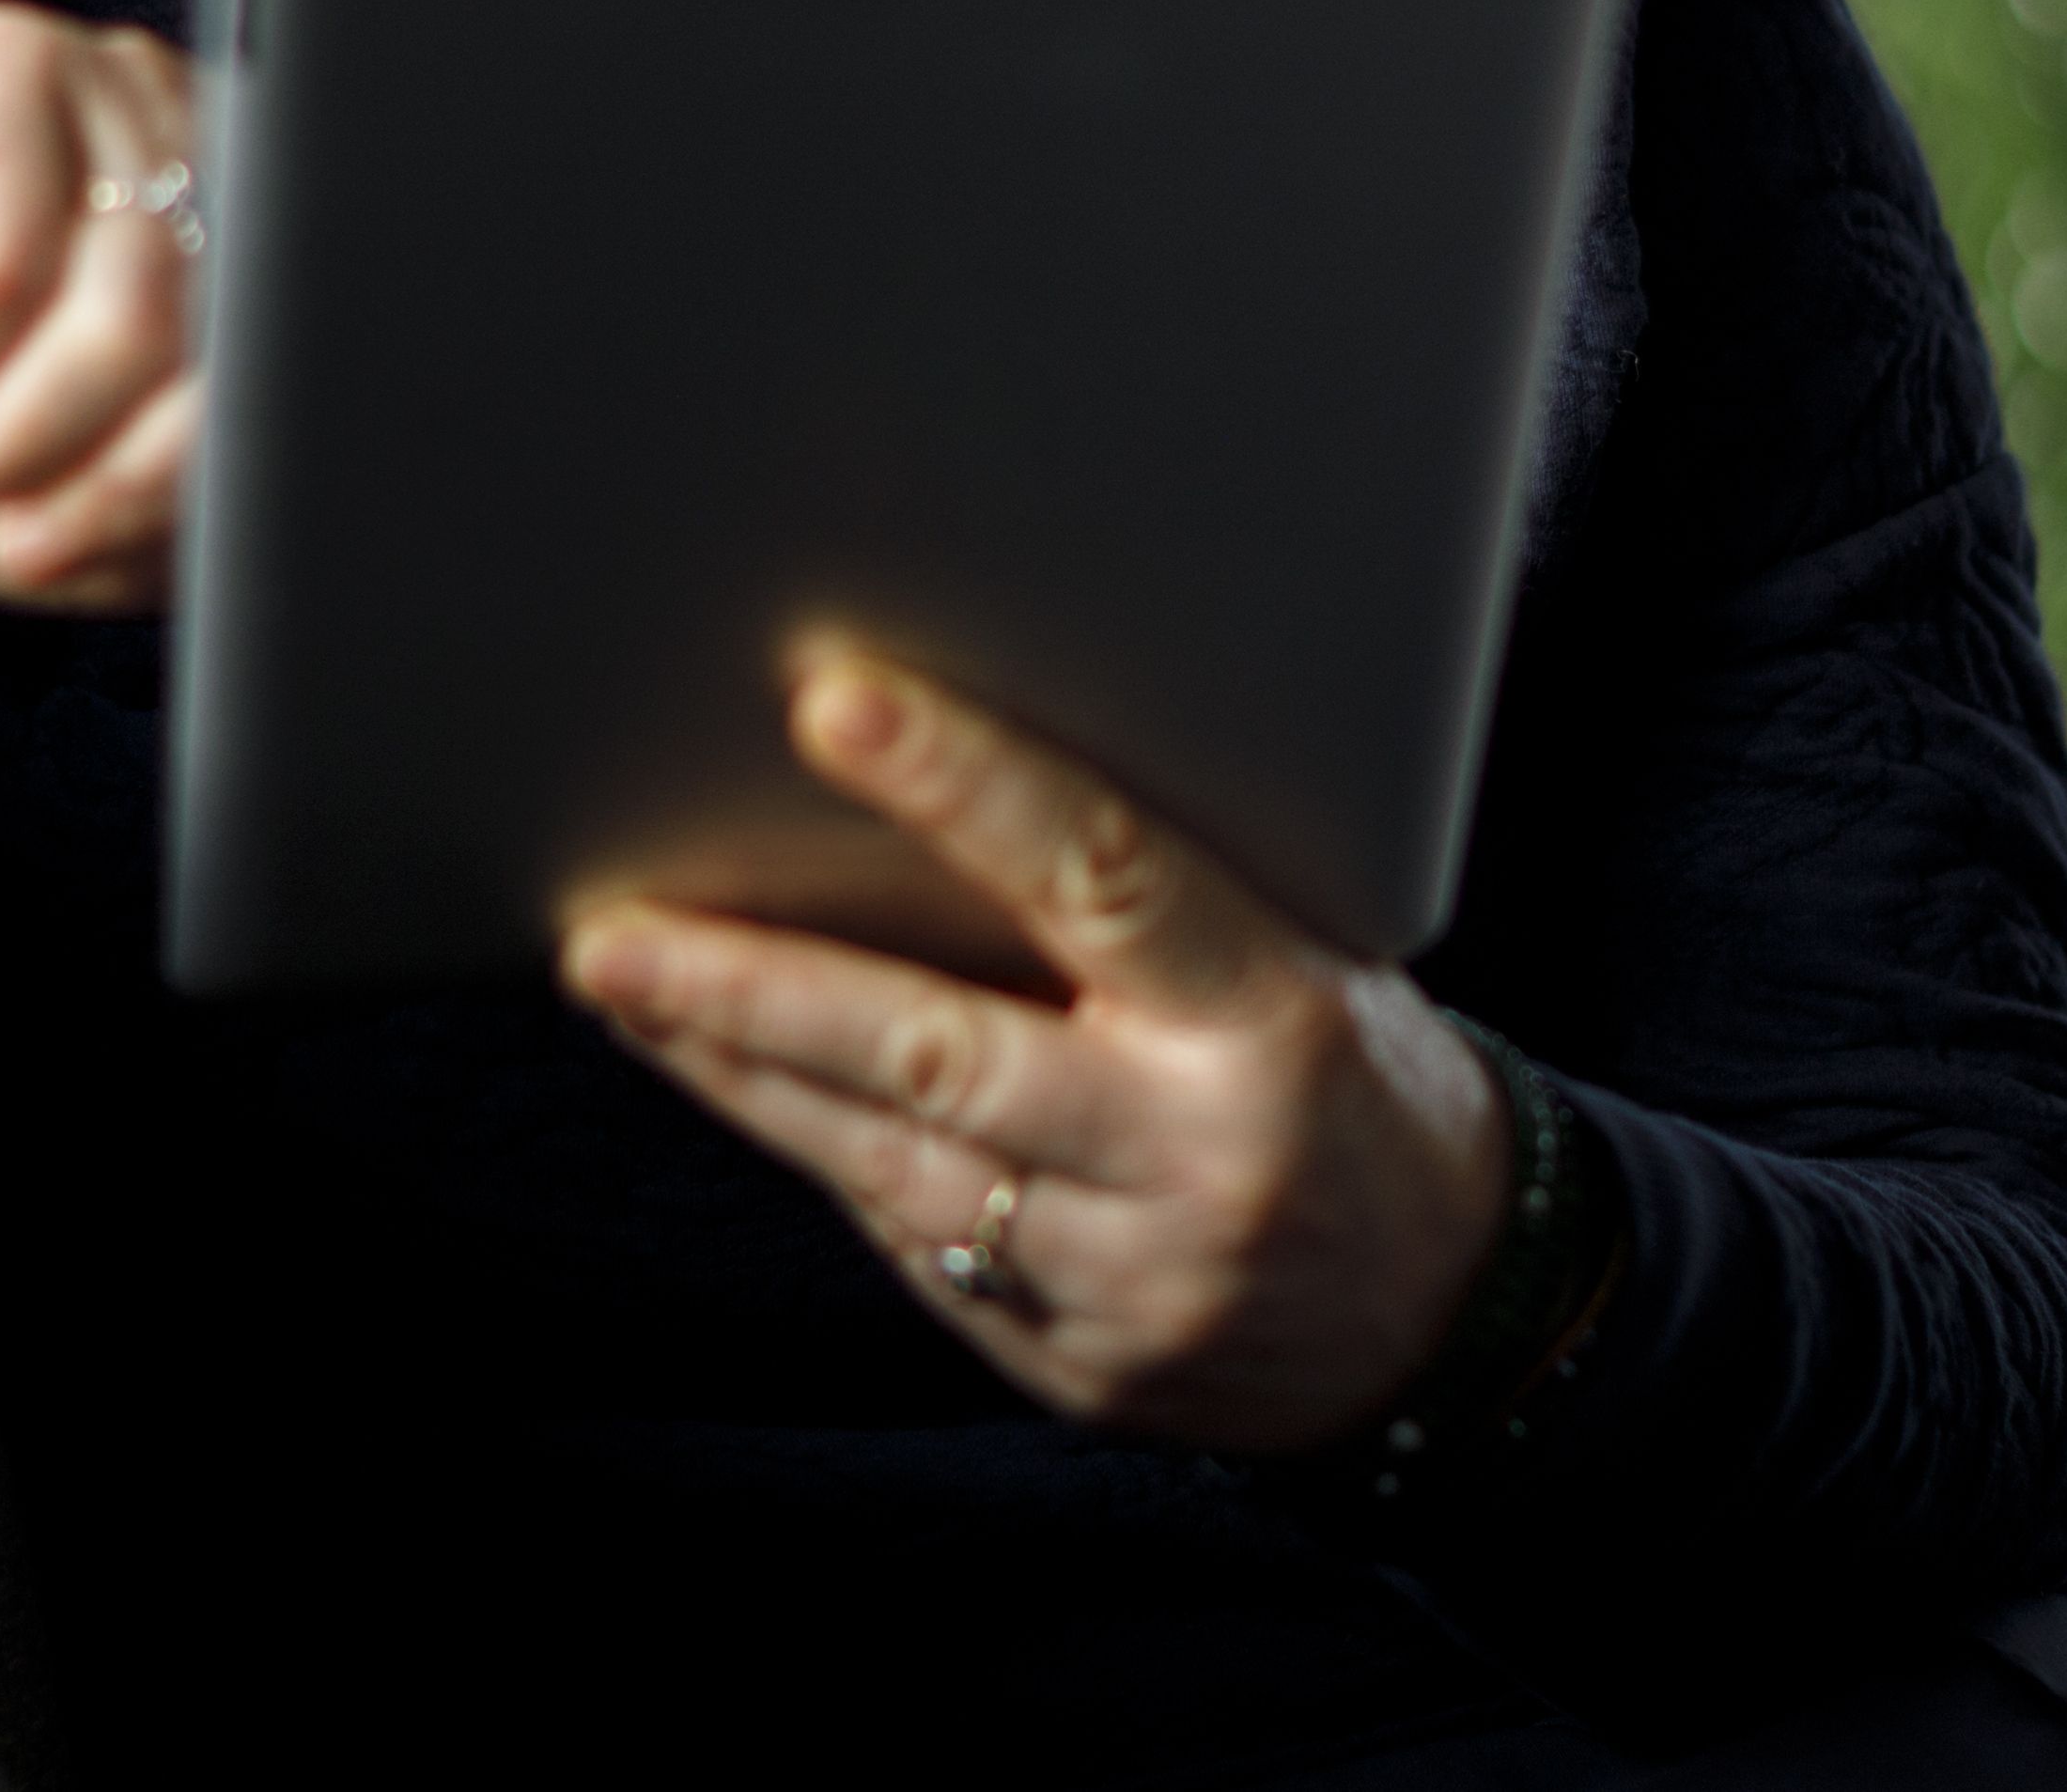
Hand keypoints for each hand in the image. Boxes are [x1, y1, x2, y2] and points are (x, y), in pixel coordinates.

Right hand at [0, 0, 202, 609]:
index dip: (192, 477)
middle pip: (210, 343)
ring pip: (119, 309)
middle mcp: (206, 140)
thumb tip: (242, 495)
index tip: (93, 546)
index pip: (288, 363)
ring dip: (3, 436)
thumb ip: (181, 495)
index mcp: (262, 234)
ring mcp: (105, 83)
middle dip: (95, 471)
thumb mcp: (84, 503)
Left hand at [558, 641, 1512, 1452]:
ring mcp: (1134, 1281)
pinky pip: (922, 1253)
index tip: (832, 698)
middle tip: (611, 930)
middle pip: (938, 1058)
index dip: (964, 780)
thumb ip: (1163, 901)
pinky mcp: (1081, 1368)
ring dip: (744, 1075)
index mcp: (1276, 1022)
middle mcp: (1198, 1161)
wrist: (1455, 1310)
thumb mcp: (1317, 957)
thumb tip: (950, 788)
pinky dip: (834, 1163)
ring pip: (892, 1169)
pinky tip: (756, 1087)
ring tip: (631, 988)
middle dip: (754, 988)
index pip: (1103, 873)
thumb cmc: (1361, 1077)